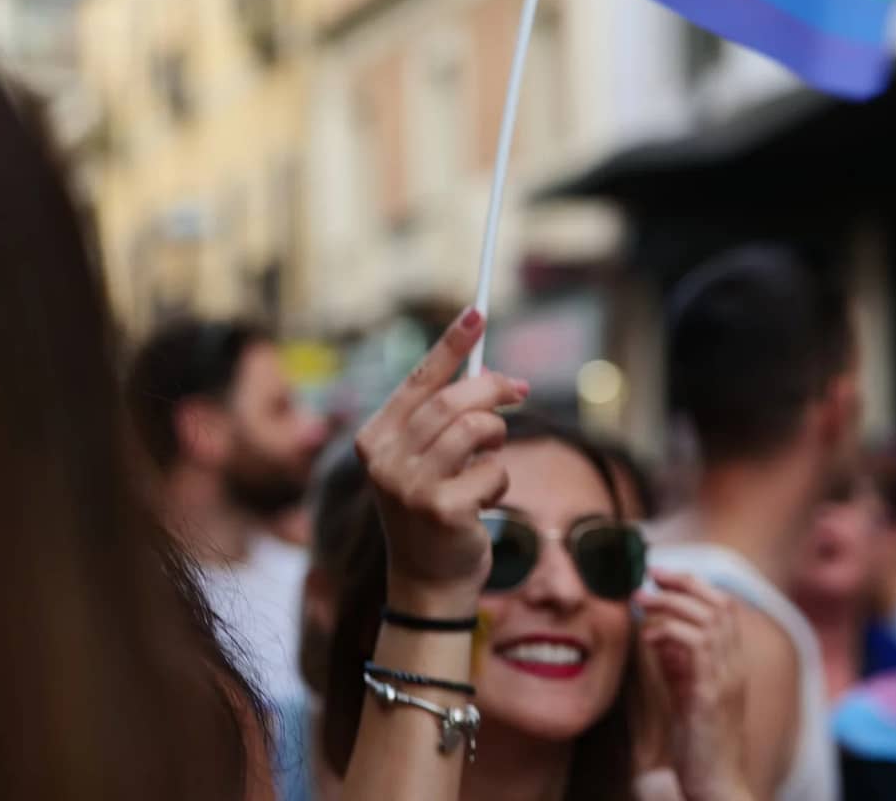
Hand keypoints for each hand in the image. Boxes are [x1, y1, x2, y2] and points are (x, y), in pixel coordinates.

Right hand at [354, 308, 528, 615]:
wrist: (427, 584)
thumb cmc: (434, 511)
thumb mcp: (428, 460)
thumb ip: (448, 421)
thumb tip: (499, 379)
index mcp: (374, 439)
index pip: (418, 380)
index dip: (451, 344)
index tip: (478, 311)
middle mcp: (384, 460)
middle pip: (453, 401)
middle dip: (494, 389)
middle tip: (520, 390)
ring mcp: (410, 487)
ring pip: (477, 430)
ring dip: (497, 438)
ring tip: (490, 456)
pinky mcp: (442, 510)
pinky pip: (493, 471)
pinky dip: (498, 480)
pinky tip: (482, 502)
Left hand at [638, 571, 751, 800]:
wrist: (716, 784)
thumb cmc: (699, 742)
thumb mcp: (687, 692)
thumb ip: (677, 662)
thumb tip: (657, 632)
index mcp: (732, 662)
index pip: (724, 606)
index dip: (694, 584)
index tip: (661, 575)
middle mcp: (736, 665)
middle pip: (719, 603)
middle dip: (684, 583)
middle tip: (651, 575)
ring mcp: (727, 678)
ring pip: (708, 618)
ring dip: (671, 603)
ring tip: (642, 601)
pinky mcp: (711, 694)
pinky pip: (696, 645)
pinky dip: (670, 632)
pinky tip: (650, 637)